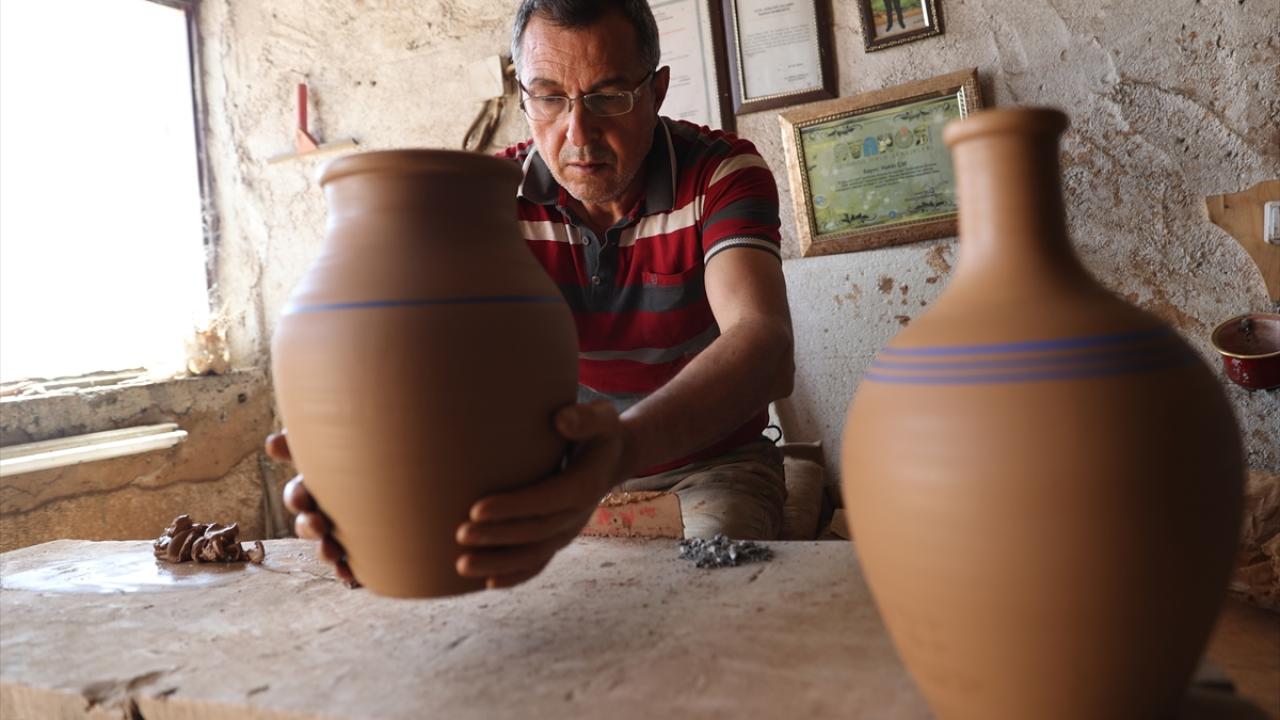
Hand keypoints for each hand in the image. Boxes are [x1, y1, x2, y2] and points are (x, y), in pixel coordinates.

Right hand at [264, 431, 358, 586]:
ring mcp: (350, 532)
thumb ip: (310, 442)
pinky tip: (350, 573)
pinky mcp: (369, 551)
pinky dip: (348, 571)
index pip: (300, 494)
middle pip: (309, 525)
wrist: (422, 467)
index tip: (303, 500)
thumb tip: (270, 444)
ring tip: (332, 551)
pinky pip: (354, 567)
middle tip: (319, 524)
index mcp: (322, 486)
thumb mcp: (343, 441)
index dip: (297, 499)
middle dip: (308, 527)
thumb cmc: (372, 450)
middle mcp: (332, 510)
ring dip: (325, 552)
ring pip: (328, 548)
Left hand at [455, 401, 629, 588]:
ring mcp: (569, 530)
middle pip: (535, 532)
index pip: (546, 500)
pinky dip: (515, 576)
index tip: (477, 509)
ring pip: (534, 555)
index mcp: (586, 485)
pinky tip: (487, 583)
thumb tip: (561, 420)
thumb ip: (584, 418)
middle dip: (497, 537)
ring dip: (499, 563)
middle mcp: (578, 513)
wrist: (614, 457)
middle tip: (460, 535)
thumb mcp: (602, 417)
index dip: (513, 508)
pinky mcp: (560, 537)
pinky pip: (539, 563)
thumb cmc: (599, 431)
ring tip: (462, 565)